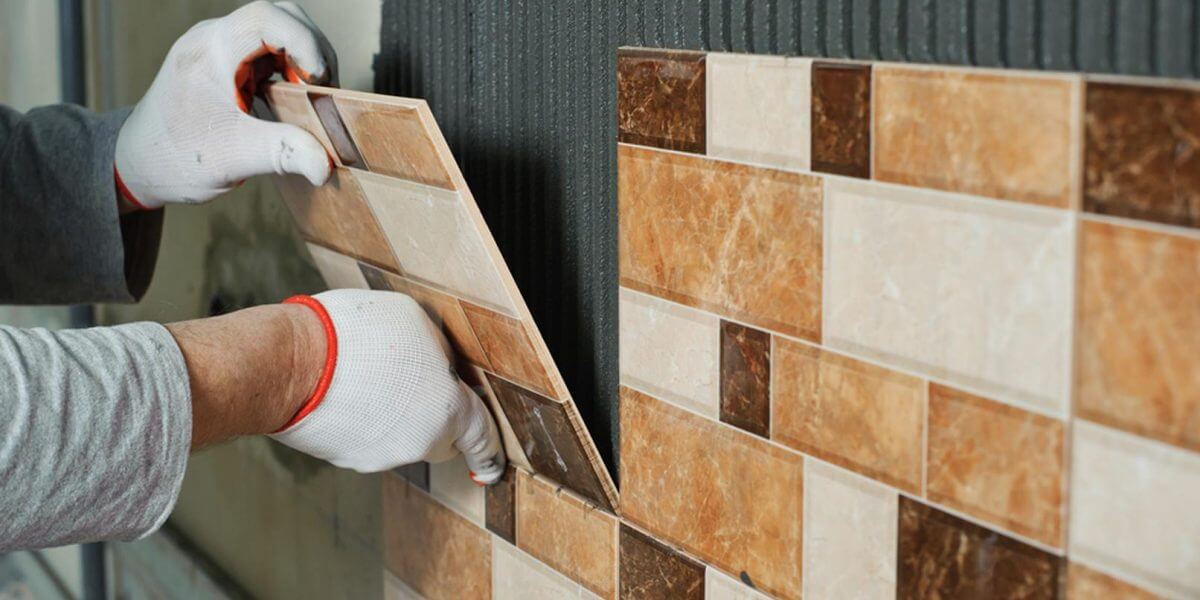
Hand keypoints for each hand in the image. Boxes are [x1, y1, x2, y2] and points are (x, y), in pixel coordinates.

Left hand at [115, 1, 336, 208]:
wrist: (139, 163)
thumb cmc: (174, 157)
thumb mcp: (232, 158)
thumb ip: (282, 154)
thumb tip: (323, 164)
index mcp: (210, 51)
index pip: (267, 18)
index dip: (305, 43)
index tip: (319, 82)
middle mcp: (214, 40)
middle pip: (280, 15)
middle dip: (312, 48)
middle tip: (322, 90)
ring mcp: (221, 49)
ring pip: (278, 30)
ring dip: (304, 58)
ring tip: (311, 97)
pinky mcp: (228, 63)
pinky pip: (270, 51)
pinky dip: (292, 70)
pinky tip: (294, 100)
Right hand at [270, 290, 506, 482]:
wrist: (293, 362)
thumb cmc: (358, 335)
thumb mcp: (417, 322)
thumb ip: (439, 353)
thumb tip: (438, 368)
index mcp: (448, 410)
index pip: (482, 439)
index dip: (489, 454)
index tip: (491, 470)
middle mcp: (420, 442)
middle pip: (441, 439)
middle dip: (436, 419)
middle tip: (414, 383)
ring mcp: (381, 456)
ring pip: (402, 439)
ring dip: (395, 416)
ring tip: (367, 375)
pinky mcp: (348, 459)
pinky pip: (369, 441)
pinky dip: (365, 422)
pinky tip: (346, 391)